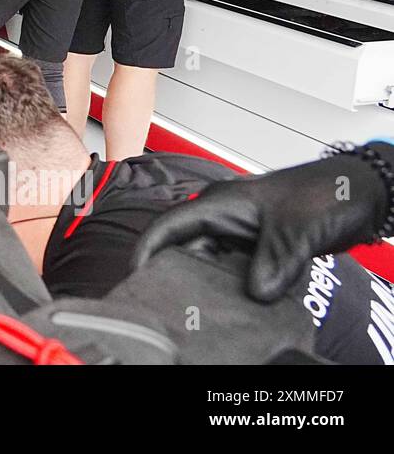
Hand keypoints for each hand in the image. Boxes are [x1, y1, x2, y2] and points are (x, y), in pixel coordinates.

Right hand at [133, 149, 389, 301]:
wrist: (359, 192)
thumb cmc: (323, 194)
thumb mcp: (295, 231)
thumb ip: (272, 263)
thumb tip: (255, 293)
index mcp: (218, 202)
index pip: (167, 225)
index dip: (146, 250)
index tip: (136, 275)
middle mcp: (221, 215)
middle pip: (182, 246)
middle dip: (175, 271)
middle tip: (172, 299)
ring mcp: (238, 229)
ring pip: (207, 259)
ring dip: (207, 280)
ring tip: (204, 303)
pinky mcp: (255, 244)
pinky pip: (230, 266)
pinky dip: (230, 283)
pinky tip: (236, 299)